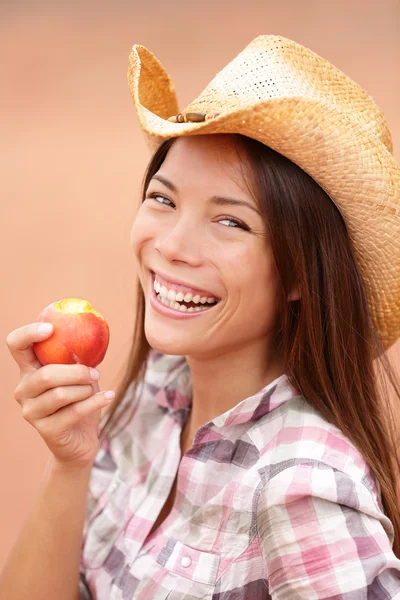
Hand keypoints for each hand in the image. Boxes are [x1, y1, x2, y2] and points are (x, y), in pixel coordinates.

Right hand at [6, 322, 114, 467]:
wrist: (81, 440)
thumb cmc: (79, 400)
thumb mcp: (78, 375)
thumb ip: (78, 356)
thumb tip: (94, 332)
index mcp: (29, 370)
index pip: (16, 345)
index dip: (28, 334)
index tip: (50, 329)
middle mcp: (23, 390)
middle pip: (46, 375)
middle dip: (77, 372)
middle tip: (95, 374)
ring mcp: (31, 412)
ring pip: (60, 394)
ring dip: (85, 390)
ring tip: (95, 389)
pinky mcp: (45, 430)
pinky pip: (74, 411)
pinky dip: (95, 402)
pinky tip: (109, 396)